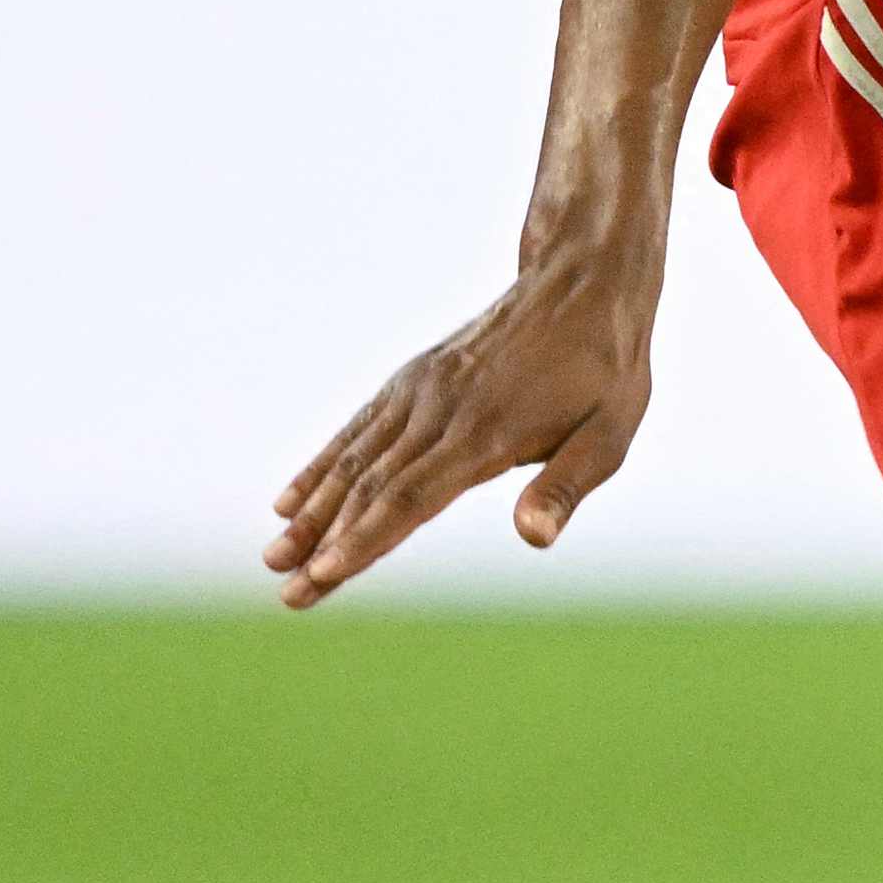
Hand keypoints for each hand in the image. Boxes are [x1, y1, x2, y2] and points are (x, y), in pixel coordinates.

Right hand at [267, 246, 660, 606]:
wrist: (581, 286)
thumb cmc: (604, 371)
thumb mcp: (609, 432)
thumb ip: (566, 486)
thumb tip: (534, 538)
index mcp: (485, 433)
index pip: (411, 497)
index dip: (366, 540)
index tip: (325, 576)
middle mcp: (438, 412)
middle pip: (371, 489)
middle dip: (326, 546)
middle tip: (289, 596)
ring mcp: (418, 393)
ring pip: (354, 461)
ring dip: (312, 514)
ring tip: (273, 559)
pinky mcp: (412, 381)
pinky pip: (357, 430)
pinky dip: (321, 467)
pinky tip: (290, 503)